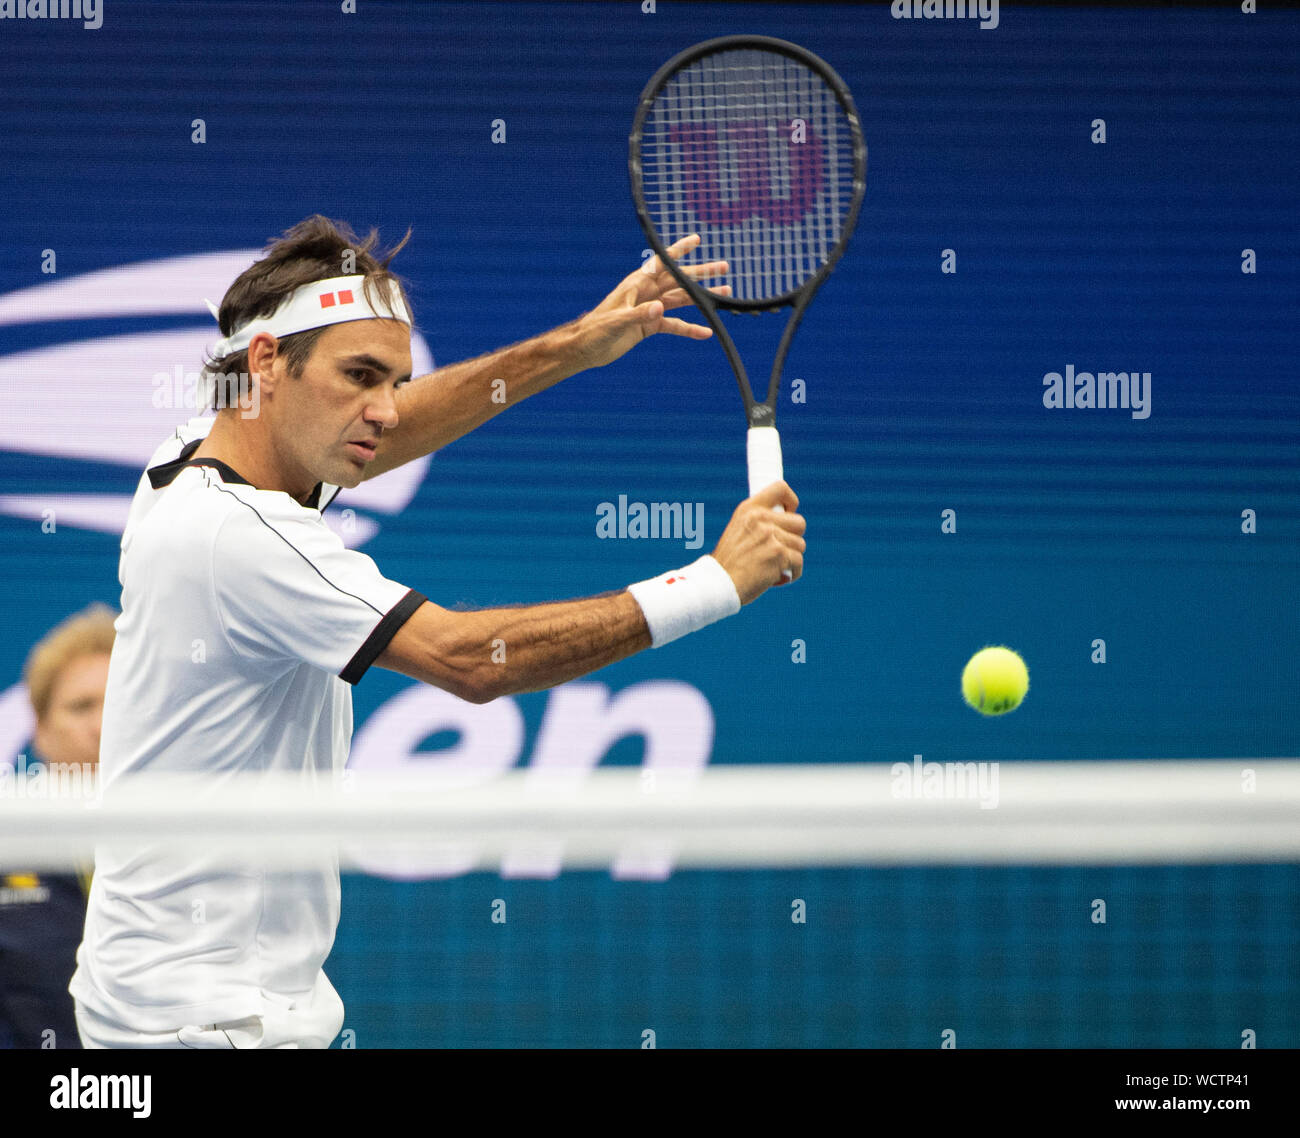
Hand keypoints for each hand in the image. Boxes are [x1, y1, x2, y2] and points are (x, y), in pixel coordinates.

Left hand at [571, 234, 729, 370]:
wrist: (586, 349)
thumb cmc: (596, 330)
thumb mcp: (616, 321)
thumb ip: (638, 315)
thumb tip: (660, 308)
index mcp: (636, 284)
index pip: (662, 263)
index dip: (679, 251)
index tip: (697, 240)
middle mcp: (646, 293)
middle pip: (678, 280)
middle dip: (701, 273)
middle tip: (724, 267)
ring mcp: (650, 308)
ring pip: (681, 299)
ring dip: (701, 298)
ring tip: (725, 294)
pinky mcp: (650, 325)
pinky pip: (674, 324)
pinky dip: (689, 328)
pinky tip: (705, 333)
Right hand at [711, 481, 805, 604]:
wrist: (718, 585)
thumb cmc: (728, 564)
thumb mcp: (737, 532)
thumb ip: (758, 523)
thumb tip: (785, 522)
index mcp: (749, 509)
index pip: (780, 488)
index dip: (791, 501)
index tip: (789, 513)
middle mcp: (760, 519)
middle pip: (799, 522)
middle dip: (793, 539)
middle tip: (779, 551)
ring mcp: (770, 536)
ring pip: (800, 545)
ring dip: (791, 559)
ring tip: (774, 567)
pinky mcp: (779, 554)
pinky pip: (798, 562)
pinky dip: (792, 573)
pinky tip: (778, 578)